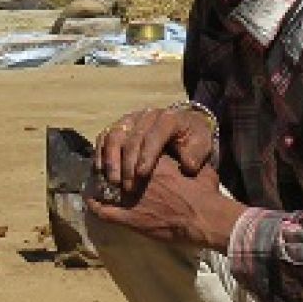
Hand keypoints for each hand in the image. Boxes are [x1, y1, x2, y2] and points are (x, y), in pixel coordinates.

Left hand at [86, 153, 246, 248]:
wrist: (204, 218)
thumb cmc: (205, 193)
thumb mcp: (197, 167)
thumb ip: (187, 160)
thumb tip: (187, 157)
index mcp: (152, 161)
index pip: (128, 151)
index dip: (121, 153)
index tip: (120, 155)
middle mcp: (137, 176)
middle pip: (112, 166)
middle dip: (107, 167)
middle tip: (105, 170)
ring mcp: (131, 198)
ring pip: (103, 187)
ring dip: (98, 185)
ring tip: (94, 184)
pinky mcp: (129, 218)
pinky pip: (103, 210)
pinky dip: (94, 205)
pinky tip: (91, 202)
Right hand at [94, 103, 217, 193]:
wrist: (184, 128)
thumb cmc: (192, 140)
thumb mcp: (201, 146)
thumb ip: (196, 155)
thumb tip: (187, 166)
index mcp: (169, 118)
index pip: (154, 135)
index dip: (147, 154)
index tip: (142, 174)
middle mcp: (146, 115)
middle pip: (132, 137)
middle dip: (128, 163)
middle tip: (127, 186)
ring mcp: (130, 119)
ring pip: (114, 135)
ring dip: (111, 160)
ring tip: (113, 181)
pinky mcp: (119, 126)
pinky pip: (104, 137)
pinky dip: (100, 154)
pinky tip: (100, 171)